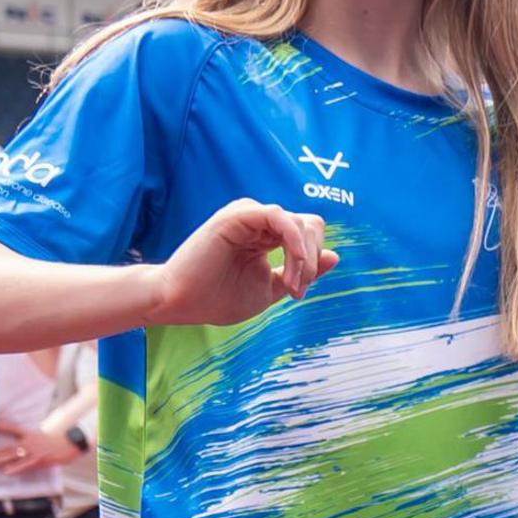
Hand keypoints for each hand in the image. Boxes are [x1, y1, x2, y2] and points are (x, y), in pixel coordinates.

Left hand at [0, 423, 83, 473]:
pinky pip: (26, 466)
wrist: (69, 445)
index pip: (13, 429)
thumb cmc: (52, 441)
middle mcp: (30, 443)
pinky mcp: (41, 461)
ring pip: (16, 458)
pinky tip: (8, 471)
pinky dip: (16, 469)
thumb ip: (22, 435)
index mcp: (29, 435)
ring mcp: (35, 453)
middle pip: (9, 448)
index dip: (1, 427)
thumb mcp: (36, 435)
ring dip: (2, 461)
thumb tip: (10, 438)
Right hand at [151, 199, 337, 326]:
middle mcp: (260, 221)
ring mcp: (248, 215)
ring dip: (303, 258)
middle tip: (295, 290)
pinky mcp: (238, 215)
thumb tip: (334, 255)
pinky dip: (293, 244)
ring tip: (290, 285)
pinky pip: (280, 217)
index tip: (297, 293)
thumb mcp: (270, 288)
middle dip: (311, 261)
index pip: (310, 233)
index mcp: (267, 236)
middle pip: (311, 225)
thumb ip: (301, 272)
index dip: (312, 262)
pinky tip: (287, 270)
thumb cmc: (219, 298)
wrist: (182, 302)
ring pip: (300, 222)